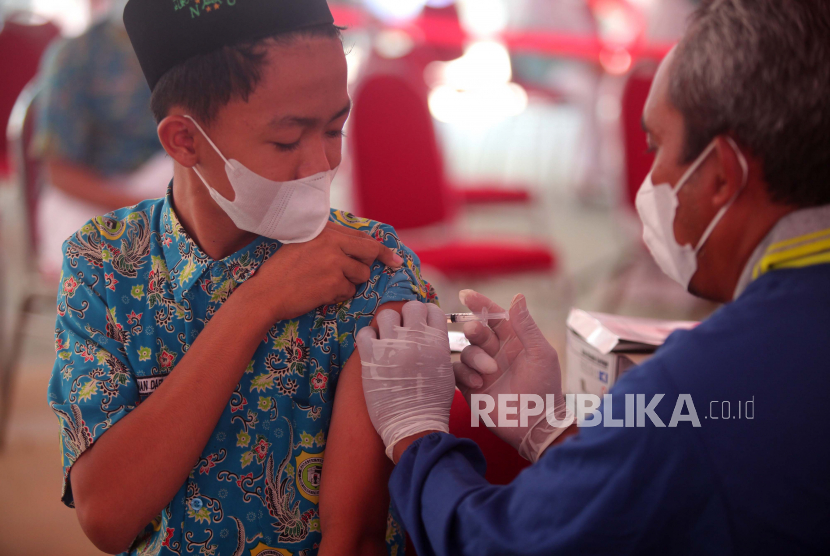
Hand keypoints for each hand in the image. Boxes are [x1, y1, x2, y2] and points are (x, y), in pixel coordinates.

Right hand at [249, 222, 403, 320]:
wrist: (266, 293)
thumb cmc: (282, 271)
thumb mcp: (303, 244)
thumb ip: (329, 241)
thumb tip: (360, 246)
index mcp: (324, 230)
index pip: (361, 236)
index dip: (381, 248)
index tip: (394, 257)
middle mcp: (331, 241)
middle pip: (370, 251)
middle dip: (381, 261)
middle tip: (393, 266)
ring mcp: (334, 261)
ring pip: (362, 274)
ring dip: (351, 282)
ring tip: (328, 284)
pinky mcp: (334, 282)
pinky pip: (350, 291)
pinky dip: (339, 295)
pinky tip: (321, 294)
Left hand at [357, 301, 454, 460]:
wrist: (413, 426)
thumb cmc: (433, 404)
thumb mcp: (446, 371)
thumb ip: (438, 348)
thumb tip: (428, 335)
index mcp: (437, 341)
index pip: (432, 309)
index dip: (426, 315)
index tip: (421, 324)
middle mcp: (416, 338)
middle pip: (411, 307)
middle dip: (408, 317)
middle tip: (404, 331)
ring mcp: (392, 345)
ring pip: (386, 315)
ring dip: (387, 325)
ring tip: (387, 339)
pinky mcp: (371, 357)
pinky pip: (364, 332)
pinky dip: (368, 338)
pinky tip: (373, 349)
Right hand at [453, 290, 573, 461]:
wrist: (535, 424)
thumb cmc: (544, 387)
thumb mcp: (540, 353)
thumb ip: (526, 326)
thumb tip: (517, 296)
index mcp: (513, 341)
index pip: (494, 317)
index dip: (480, 304)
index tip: (466, 295)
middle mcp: (495, 352)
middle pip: (476, 331)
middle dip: (474, 328)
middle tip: (475, 331)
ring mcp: (481, 369)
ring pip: (466, 351)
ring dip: (476, 357)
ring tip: (491, 371)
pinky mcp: (470, 387)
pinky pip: (457, 372)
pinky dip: (464, 373)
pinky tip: (478, 382)